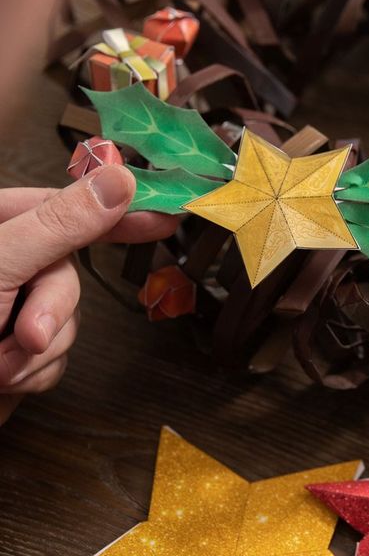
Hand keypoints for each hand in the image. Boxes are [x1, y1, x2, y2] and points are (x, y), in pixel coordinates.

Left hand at [0, 166, 174, 424]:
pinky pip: (53, 361)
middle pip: (70, 279)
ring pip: (66, 325)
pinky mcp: (14, 355)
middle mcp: (6, 266)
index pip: (68, 207)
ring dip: (34, 354)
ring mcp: (9, 311)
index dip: (117, 212)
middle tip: (24, 338)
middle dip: (51, 315)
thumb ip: (60, 225)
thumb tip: (119, 180)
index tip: (166, 214)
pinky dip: (29, 375)